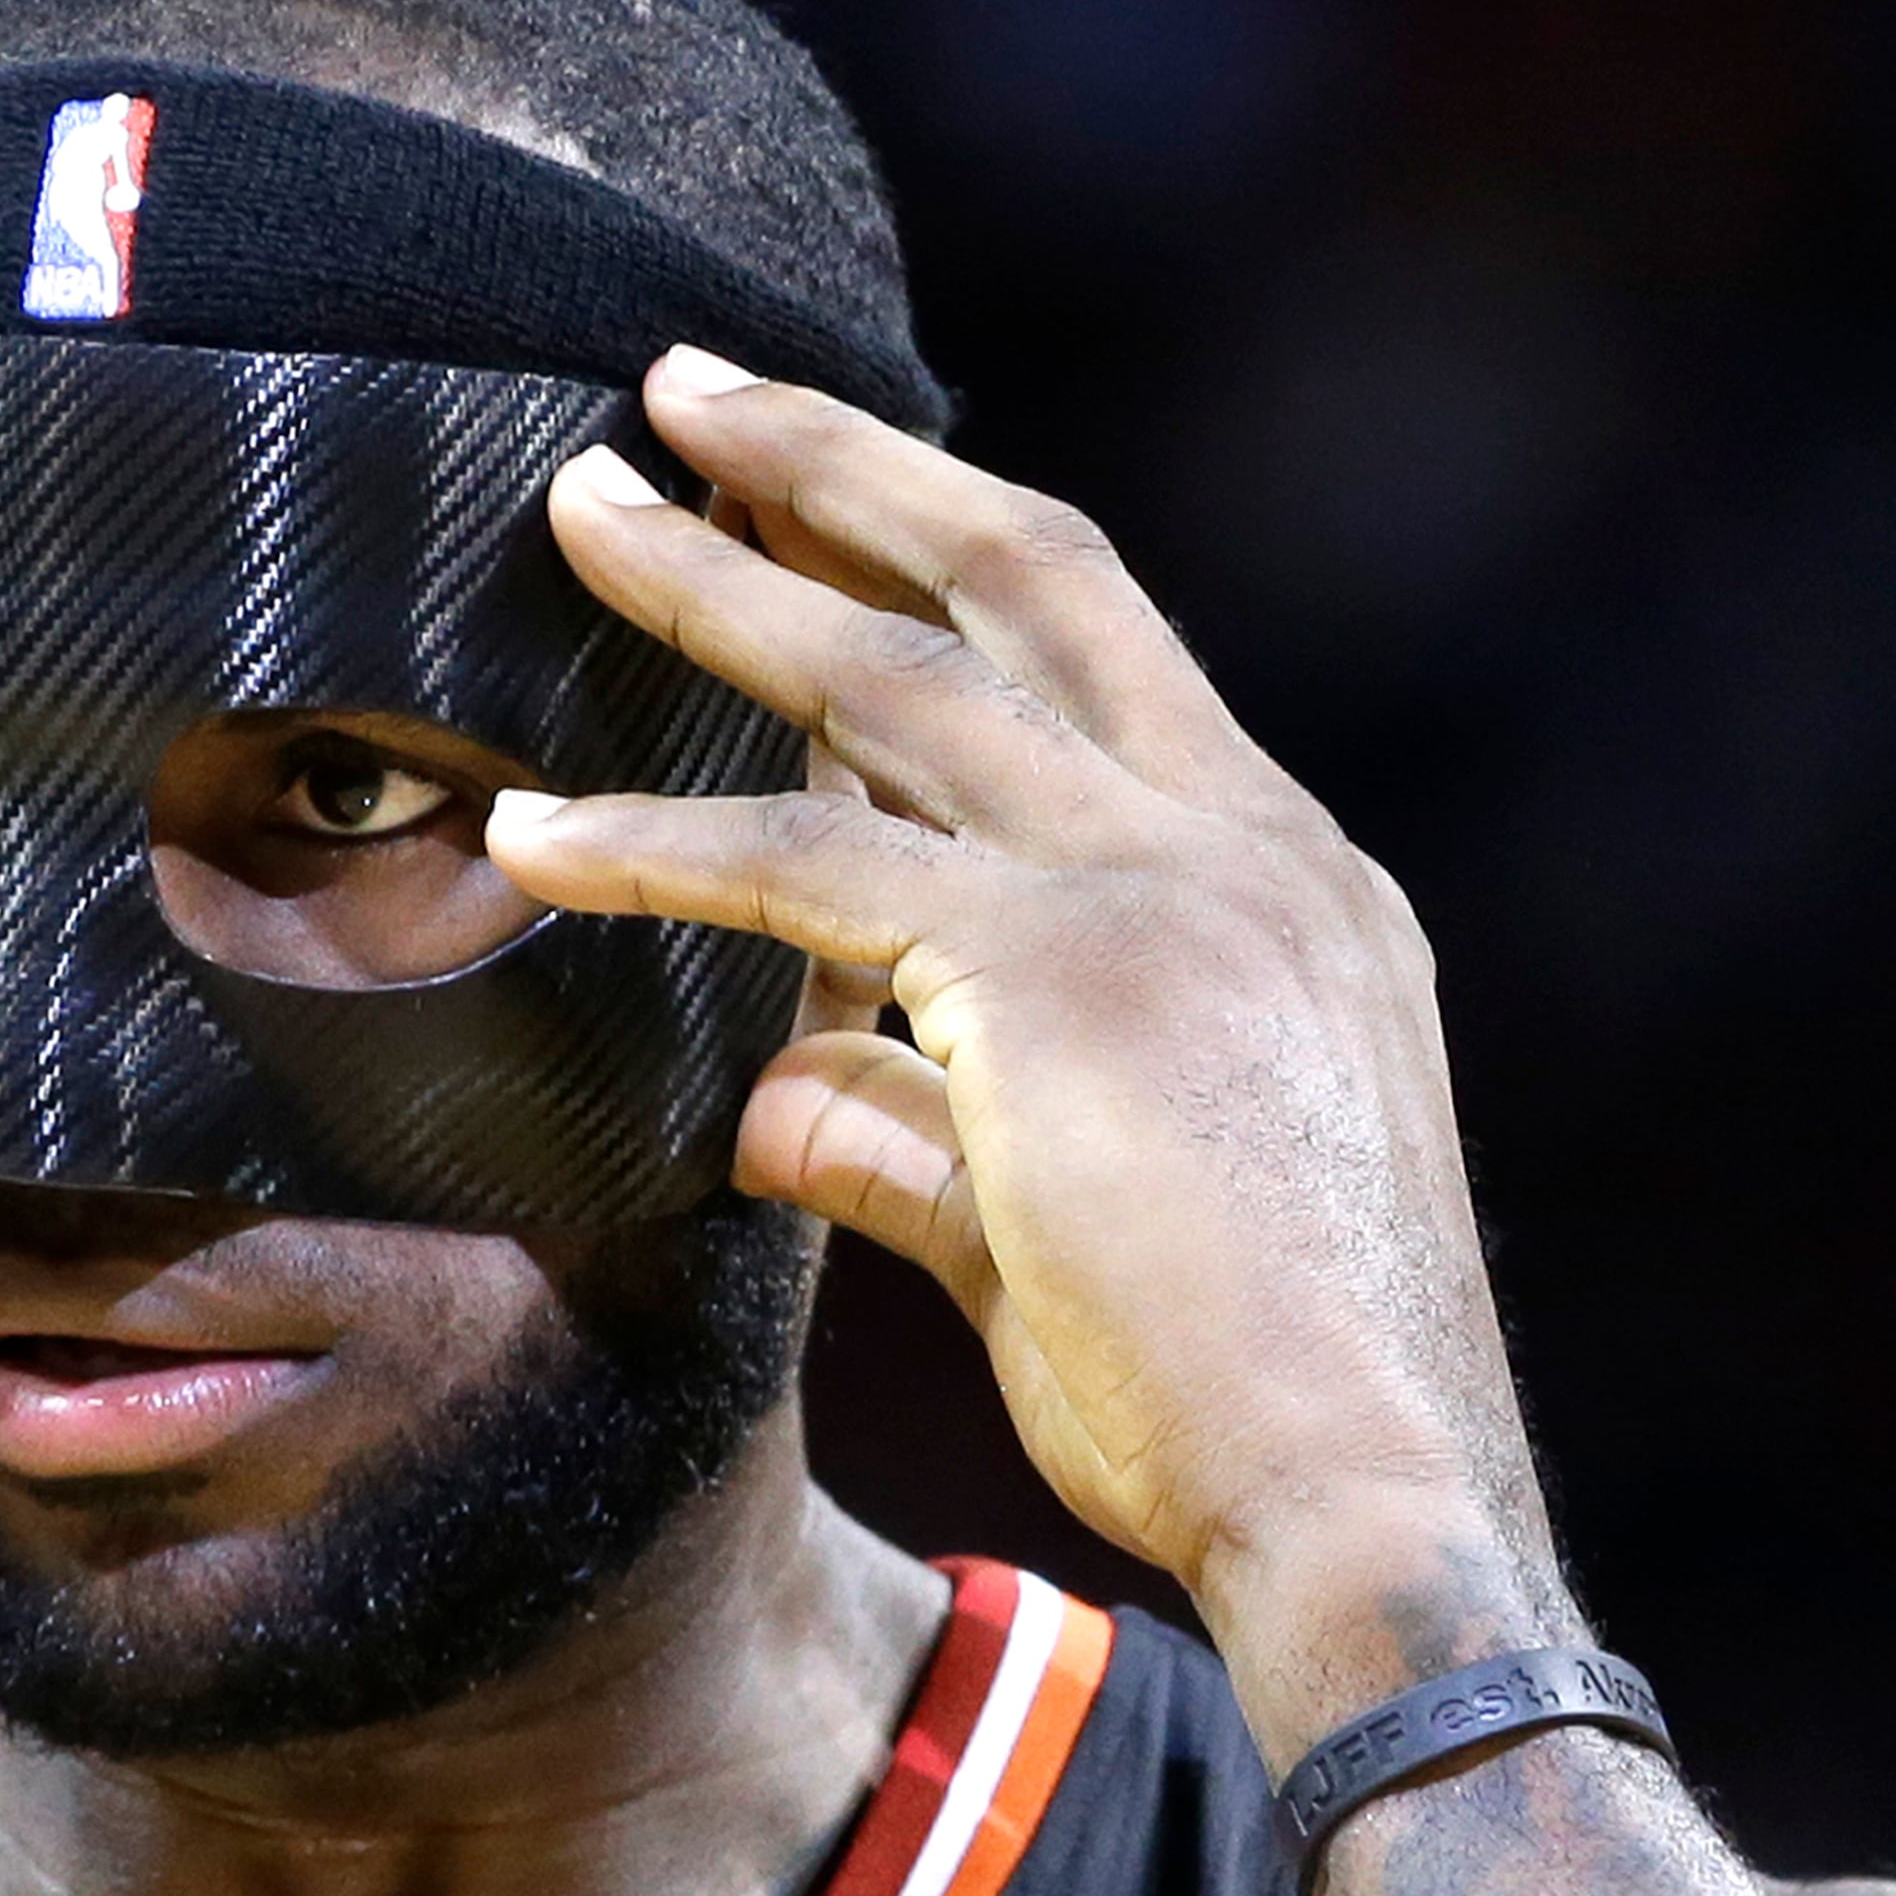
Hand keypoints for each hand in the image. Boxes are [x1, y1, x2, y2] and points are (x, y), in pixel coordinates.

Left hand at [485, 347, 1567, 1725]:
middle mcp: (1245, 844)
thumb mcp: (1065, 1220)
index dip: (943, 543)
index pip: (1097, 647)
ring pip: (896, 680)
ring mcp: (1168, 890)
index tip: (821, 483)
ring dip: (718, 579)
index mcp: (1286, 878)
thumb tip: (766, 1093)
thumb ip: (913, 1128)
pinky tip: (528, 845)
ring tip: (573, 502)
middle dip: (840, 461)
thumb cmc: (1240, 1401)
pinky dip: (654, 851)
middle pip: (1020, 574)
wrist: (1368, 1508)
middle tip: (685, 388)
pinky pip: (809, 874)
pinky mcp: (1067, 978)